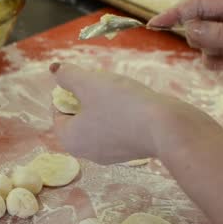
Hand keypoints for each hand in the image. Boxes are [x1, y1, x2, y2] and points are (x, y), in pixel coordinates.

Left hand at [50, 63, 222, 164]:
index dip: (66, 91)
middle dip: (87, 96)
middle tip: (101, 82)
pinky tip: (134, 103)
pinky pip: (118, 127)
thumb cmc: (121, 105)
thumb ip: (68, 75)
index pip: (58, 112)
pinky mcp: (132, 150)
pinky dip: (121, 113)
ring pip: (99, 122)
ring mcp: (111, 154)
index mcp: (70, 140)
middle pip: (78, 117)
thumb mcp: (89, 83)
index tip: (83, 78)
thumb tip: (55, 69)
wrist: (166, 127)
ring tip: (118, 90)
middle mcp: (87, 152)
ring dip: (105, 104)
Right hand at [148, 0, 222, 94]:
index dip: (175, 13)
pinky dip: (213, 60)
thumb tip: (188, 28)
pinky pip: (212, 52)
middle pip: (198, 21)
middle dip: (196, 36)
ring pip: (203, 39)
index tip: (155, 25)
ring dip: (206, 51)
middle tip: (213, 50)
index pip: (198, 4)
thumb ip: (219, 33)